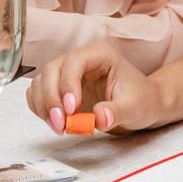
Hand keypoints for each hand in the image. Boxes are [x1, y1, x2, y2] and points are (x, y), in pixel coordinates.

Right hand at [27, 40, 165, 133]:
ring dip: (44, 106)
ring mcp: (68, 73)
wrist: (143, 106)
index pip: (74, 62)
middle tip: (60, 124)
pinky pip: (39, 95)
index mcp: (100, 54)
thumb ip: (117, 111)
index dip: (67, 84)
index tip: (71, 109)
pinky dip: (41, 110)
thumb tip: (99, 117)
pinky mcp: (61, 89)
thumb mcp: (135, 107)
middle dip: (51, 98)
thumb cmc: (142, 99)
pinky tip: (57, 123)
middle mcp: (81, 59)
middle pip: (51, 70)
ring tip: (60, 127)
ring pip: (41, 82)